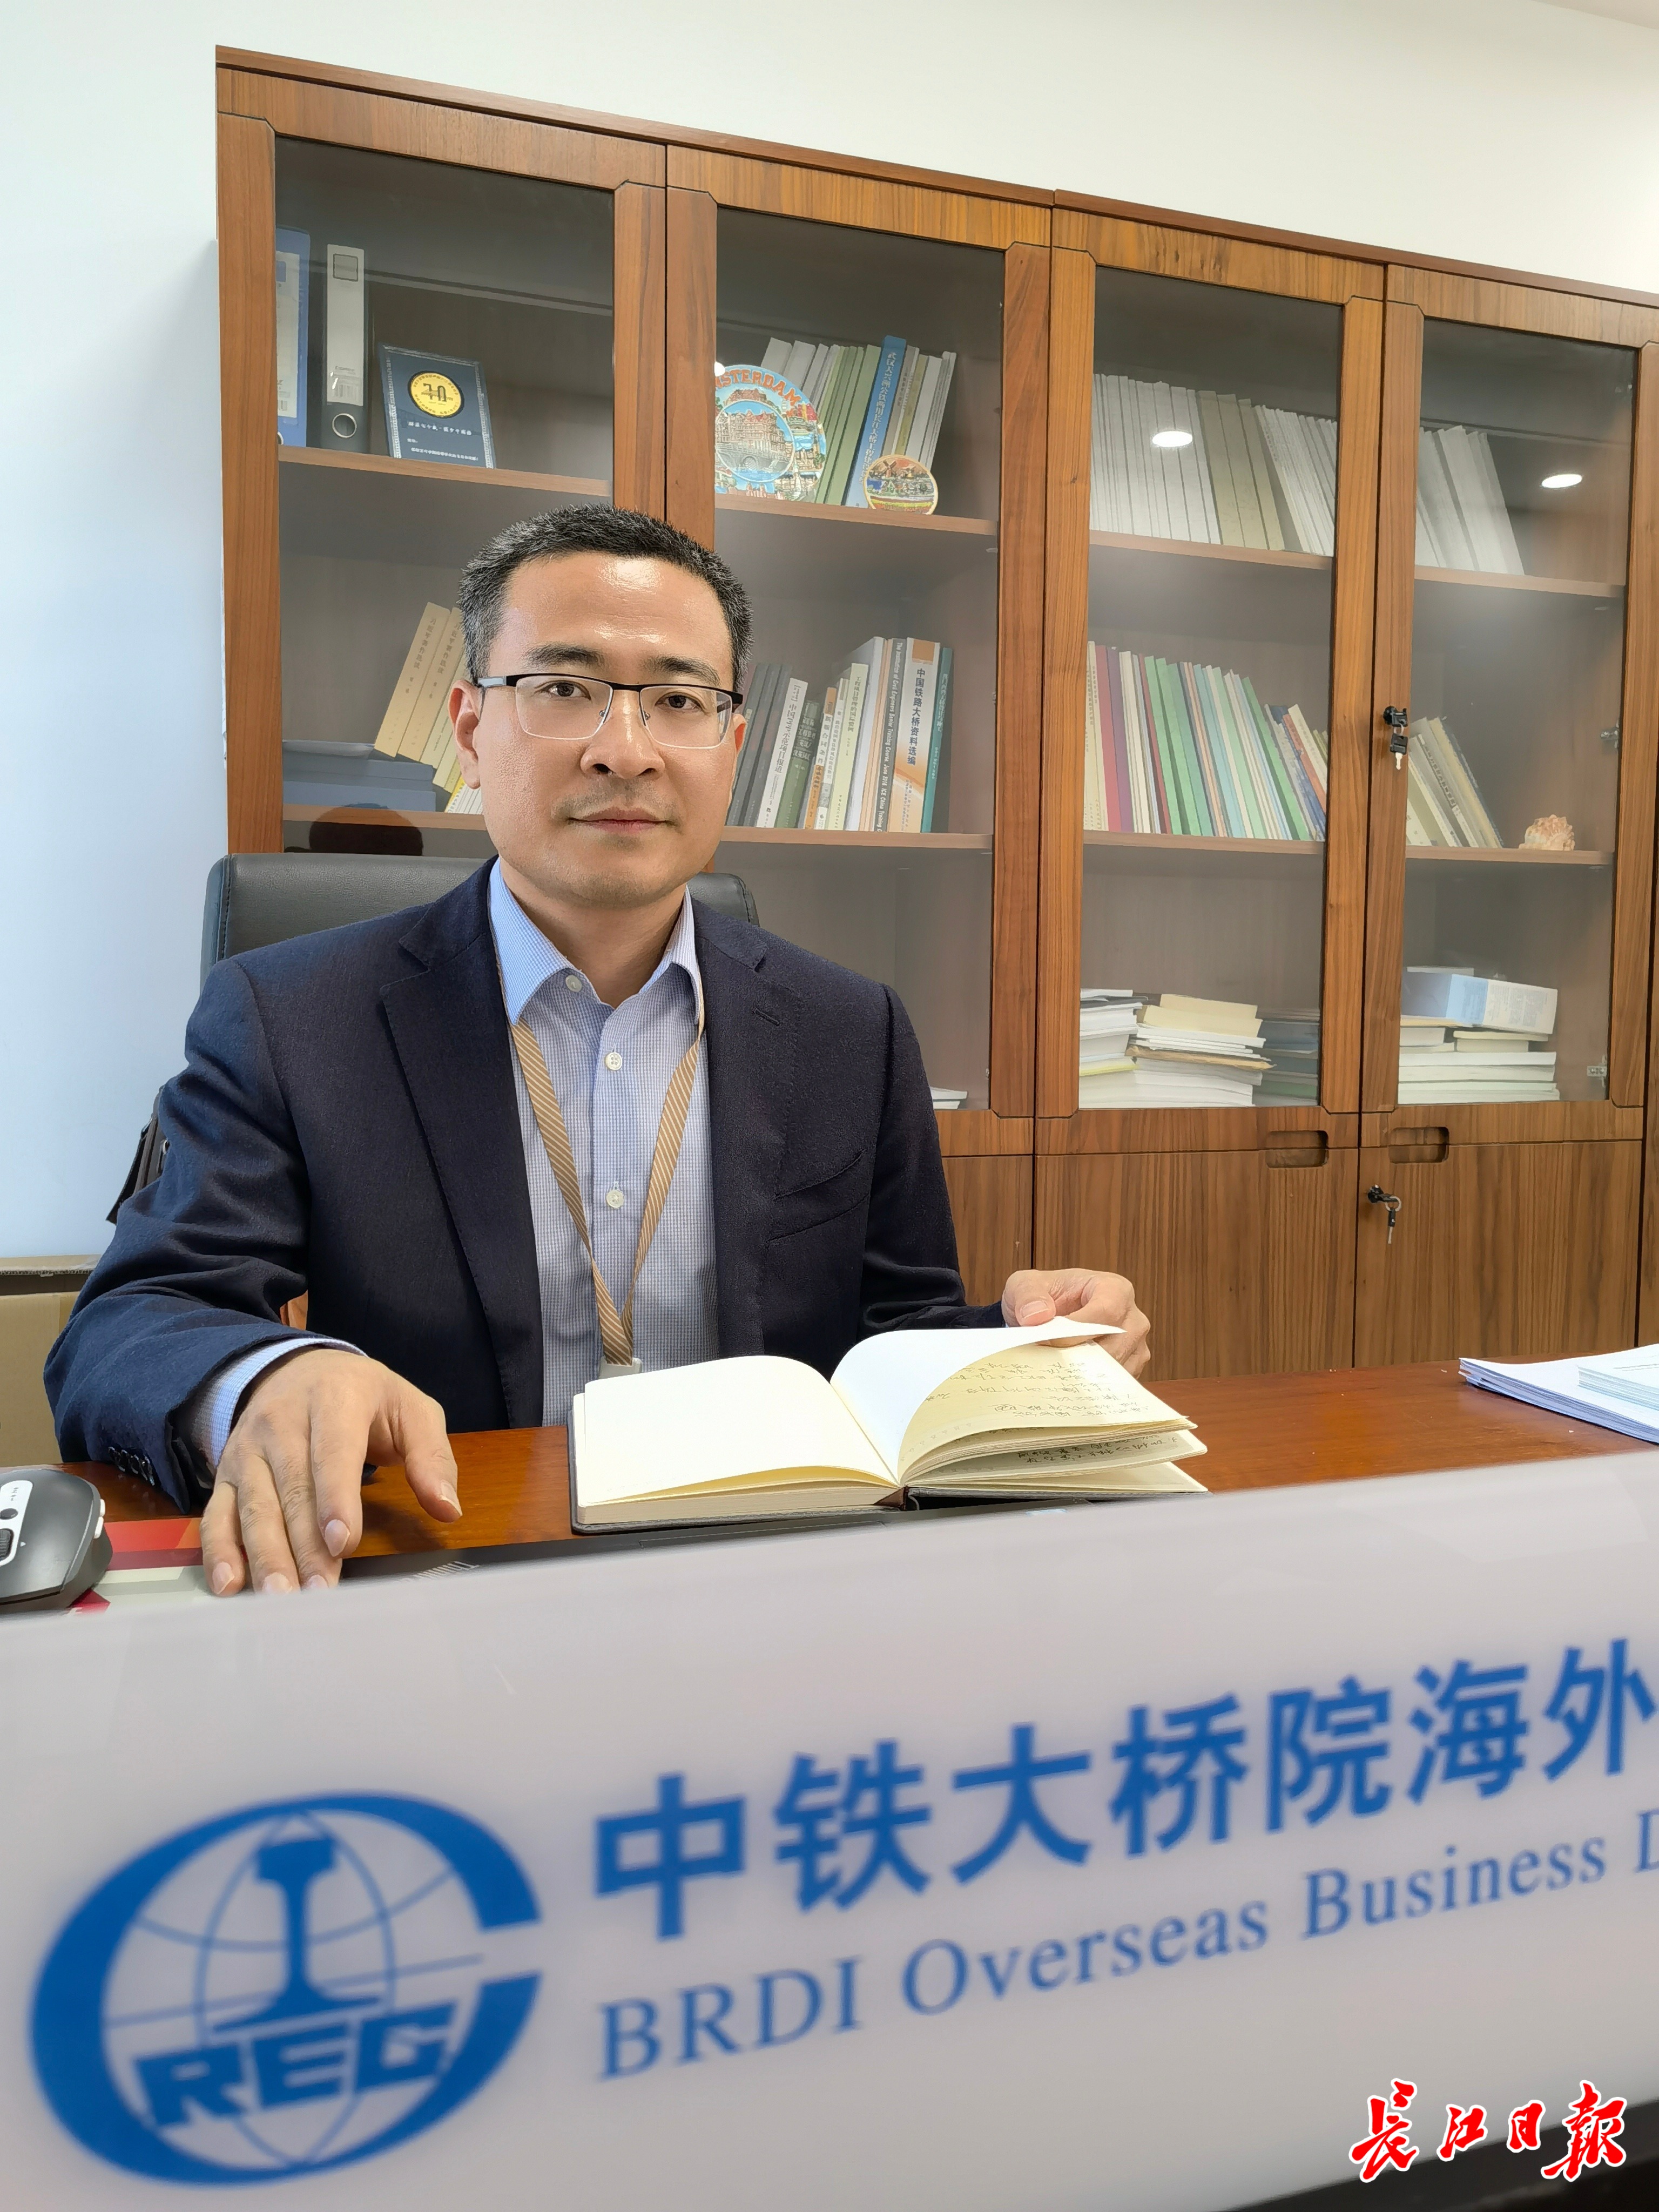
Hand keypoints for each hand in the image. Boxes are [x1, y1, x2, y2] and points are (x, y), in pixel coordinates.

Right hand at [202, 1349, 460, 1596]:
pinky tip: (229, 1584)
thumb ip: (430, 1455)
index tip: (341, 1543)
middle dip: (303, 1544)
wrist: (298, 1368)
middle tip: (318, 1592)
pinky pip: (217, 1513)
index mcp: (334, 1397)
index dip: (335, 1497)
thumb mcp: (409, 1408)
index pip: (332, 1450)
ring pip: (253, 1506)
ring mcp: (248, 1448)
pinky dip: (219, 1550)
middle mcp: (281, 1421)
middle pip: (291, 1489)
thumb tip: (447, 1507)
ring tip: (279, 1598)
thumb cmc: (363, 1396)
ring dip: (265, 1556)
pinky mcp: (226, 1473)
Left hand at [1000, 1268, 1150, 1376]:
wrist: (1045, 1316)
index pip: (1105, 1312)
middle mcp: (1132, 1317)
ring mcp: (1135, 1345)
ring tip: (1054, 1372)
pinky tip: (1066, 1382)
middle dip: (1078, 1357)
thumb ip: (1027, 1295)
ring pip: (1116, 1368)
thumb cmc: (1042, 1297)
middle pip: (1115, 1345)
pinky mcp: (1129, 1366)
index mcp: (1114, 1289)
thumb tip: (1037, 1316)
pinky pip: (1115, 1384)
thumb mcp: (1024, 1285)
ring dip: (1083, 1375)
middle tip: (1047, 1364)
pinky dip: (1090, 1386)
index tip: (1046, 1343)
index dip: (1076, 1332)